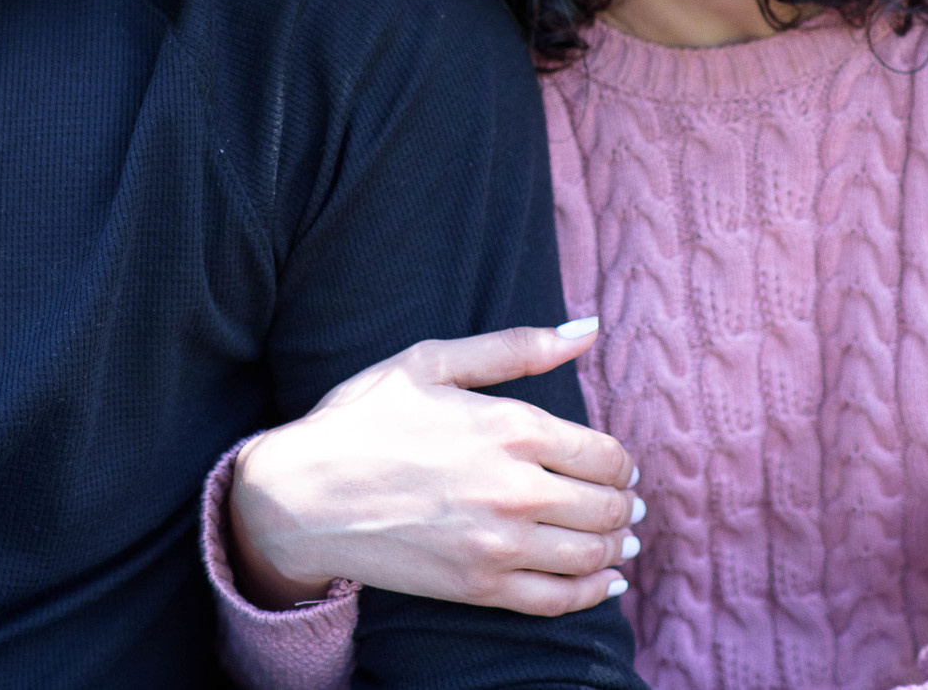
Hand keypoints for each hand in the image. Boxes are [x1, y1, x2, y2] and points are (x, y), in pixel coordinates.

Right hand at [228, 319, 642, 615]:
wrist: (303, 495)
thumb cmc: (363, 419)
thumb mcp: (432, 361)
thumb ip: (516, 347)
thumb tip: (588, 328)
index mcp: (512, 427)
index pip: (604, 454)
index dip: (620, 461)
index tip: (616, 463)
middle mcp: (516, 490)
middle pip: (606, 505)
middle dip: (622, 502)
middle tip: (625, 500)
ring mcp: (499, 545)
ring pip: (590, 554)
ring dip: (614, 545)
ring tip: (618, 537)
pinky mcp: (479, 588)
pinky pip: (559, 599)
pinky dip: (593, 593)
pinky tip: (605, 581)